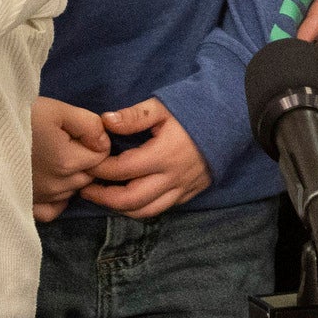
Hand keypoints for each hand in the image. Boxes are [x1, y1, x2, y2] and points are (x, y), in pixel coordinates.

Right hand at [30, 96, 110, 222]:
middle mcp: (56, 186)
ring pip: (72, 191)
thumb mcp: (58, 110)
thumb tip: (105, 142)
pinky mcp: (26, 204)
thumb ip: (89, 125)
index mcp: (67, 162)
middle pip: (88, 176)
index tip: (79, 132)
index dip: (95, 142)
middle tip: (64, 142)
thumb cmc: (20, 117)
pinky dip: (57, 200)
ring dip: (70, 177)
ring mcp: (41, 198)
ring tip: (52, 158)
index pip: (101, 157)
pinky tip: (51, 182)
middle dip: (85, 160)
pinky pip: (52, 210)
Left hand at [83, 97, 214, 218]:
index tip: (86, 164)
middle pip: (130, 200)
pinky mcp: (190, 193)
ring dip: (120, 208)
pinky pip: (161, 208)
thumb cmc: (194, 108)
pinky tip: (130, 196)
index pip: (121, 170)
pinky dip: (141, 207)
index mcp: (163, 154)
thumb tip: (104, 122)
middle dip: (103, 197)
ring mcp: (183, 188)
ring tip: (104, 196)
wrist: (231, 118)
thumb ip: (133, 116)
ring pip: (145, 211)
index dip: (99, 169)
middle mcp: (172, 177)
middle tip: (85, 188)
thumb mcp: (163, 106)